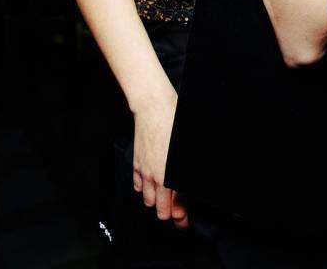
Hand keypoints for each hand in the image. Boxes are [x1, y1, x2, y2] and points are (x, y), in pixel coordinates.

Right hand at [131, 96, 188, 226]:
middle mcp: (156, 176)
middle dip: (169, 213)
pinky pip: (138, 185)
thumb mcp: (188, 149)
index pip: (175, 206)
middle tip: (177, 215)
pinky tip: (150, 187)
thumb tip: (189, 181)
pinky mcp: (137, 162)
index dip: (181, 216)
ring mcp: (145, 170)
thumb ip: (187, 170)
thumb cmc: (173, 122)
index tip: (184, 219)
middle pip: (160, 208)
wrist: (154, 108)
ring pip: (147, 199)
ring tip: (164, 201)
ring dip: (156, 202)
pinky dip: (144, 189)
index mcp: (170, 176)